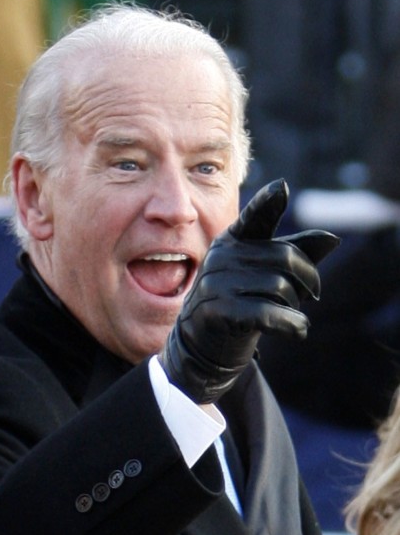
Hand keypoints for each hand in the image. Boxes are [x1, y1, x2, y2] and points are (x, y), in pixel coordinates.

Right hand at [159, 180, 338, 403]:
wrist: (201, 345)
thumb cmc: (240, 304)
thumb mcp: (263, 276)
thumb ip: (295, 254)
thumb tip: (332, 238)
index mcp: (232, 241)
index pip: (254, 217)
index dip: (268, 202)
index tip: (281, 188)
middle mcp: (221, 257)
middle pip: (286, 258)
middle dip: (307, 281)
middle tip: (308, 297)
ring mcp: (216, 283)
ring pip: (280, 287)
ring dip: (296, 307)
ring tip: (288, 316)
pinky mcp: (218, 311)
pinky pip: (270, 312)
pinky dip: (293, 324)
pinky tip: (298, 331)